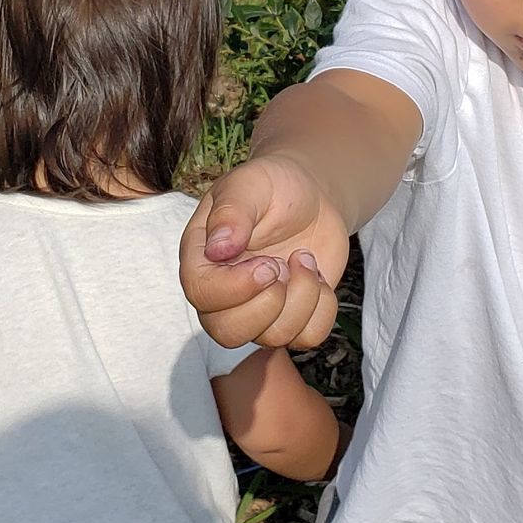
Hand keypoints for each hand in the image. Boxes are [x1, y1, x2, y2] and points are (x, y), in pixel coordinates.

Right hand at [180, 156, 349, 348]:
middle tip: (284, 263)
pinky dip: (322, 309)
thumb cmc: (274, 185)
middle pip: (228, 332)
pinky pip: (307, 337)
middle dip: (268, 303)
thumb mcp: (251, 184)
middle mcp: (224, 291)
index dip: (236, 287)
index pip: (200, 293)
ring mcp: (258, 309)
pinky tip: (317, 277)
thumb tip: (217, 249)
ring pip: (273, 338)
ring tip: (304, 259)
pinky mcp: (292, 317)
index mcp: (202, 258)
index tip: (269, 262)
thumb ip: (232, 212)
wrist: (312, 195)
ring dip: (302, 298)